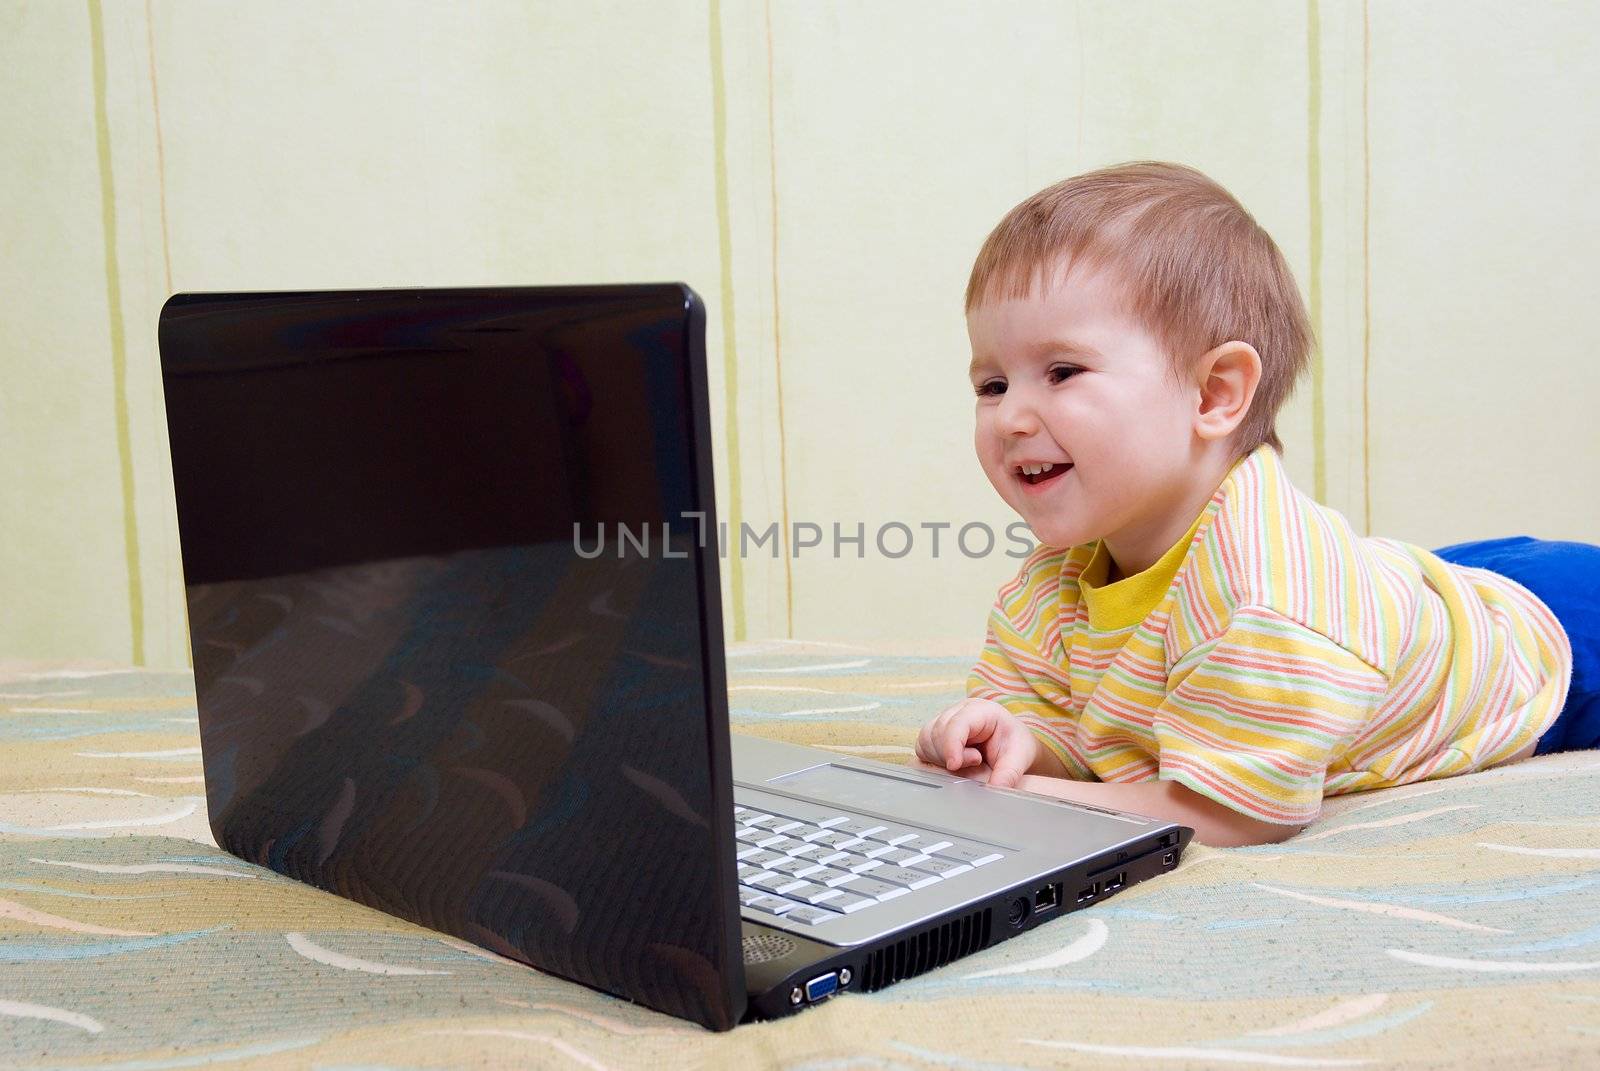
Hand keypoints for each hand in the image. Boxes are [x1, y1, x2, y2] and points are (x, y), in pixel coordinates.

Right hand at [914, 698, 1038, 788]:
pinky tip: (953, 763)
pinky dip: (933, 759)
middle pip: (937, 731)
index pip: (957, 722)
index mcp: (981, 710)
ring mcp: (945, 721)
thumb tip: (995, 788)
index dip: (952, 744)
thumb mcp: (1020, 758)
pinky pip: (923, 747)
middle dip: (950, 754)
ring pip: (926, 738)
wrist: (1011, 747)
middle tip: (975, 762)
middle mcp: (959, 711)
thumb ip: (1009, 773)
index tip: (954, 766)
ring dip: (940, 757)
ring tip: (965, 763)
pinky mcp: (936, 734)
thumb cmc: (1015, 746)